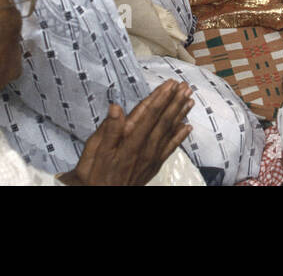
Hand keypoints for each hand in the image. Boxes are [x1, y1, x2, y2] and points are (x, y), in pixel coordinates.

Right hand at [63, 80, 193, 185]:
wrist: (102, 198)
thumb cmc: (94, 176)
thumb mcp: (93, 153)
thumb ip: (107, 130)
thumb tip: (116, 107)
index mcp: (130, 141)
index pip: (148, 114)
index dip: (160, 98)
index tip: (170, 84)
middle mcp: (144, 148)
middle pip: (163, 120)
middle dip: (174, 102)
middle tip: (185, 86)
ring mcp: (151, 157)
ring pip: (169, 131)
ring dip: (180, 114)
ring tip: (189, 99)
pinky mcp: (154, 166)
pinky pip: (170, 148)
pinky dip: (180, 136)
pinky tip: (187, 127)